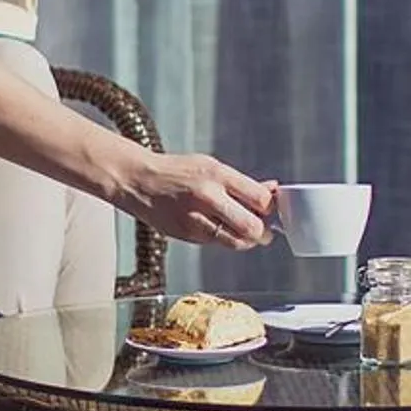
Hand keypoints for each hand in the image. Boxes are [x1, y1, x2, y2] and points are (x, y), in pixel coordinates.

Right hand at [116, 151, 276, 247]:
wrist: (139, 182)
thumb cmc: (176, 172)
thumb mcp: (211, 166)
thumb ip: (241, 183)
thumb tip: (271, 190)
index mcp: (217, 175)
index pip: (260, 199)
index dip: (270, 208)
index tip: (269, 209)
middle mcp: (208, 197)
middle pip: (252, 227)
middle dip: (263, 232)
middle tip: (263, 229)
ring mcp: (196, 219)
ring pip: (237, 242)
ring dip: (247, 241)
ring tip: (244, 232)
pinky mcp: (187, 235)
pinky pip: (217, 243)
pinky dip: (225, 239)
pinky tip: (220, 228)